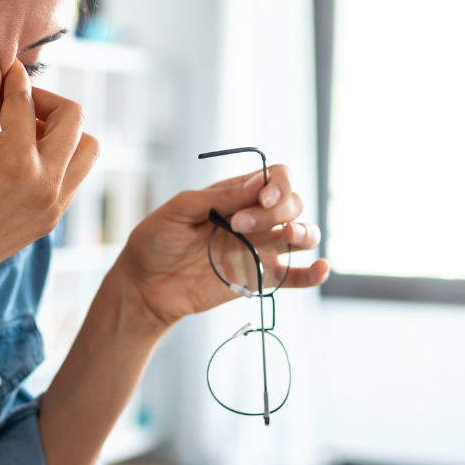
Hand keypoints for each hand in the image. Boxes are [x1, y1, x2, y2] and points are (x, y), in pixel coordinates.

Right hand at [0, 48, 98, 296]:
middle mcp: (46, 184)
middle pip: (74, 117)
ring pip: (87, 148)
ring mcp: (54, 205)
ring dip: (63, 131)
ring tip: (24, 133)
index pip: (26, 100)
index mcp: (17, 162)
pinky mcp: (52, 219)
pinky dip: (59, 157)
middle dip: (46, 100)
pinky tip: (22, 159)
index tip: (1, 67)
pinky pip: (74, 176)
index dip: (11, 76)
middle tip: (15, 103)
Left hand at [114, 165, 328, 328]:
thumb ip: (218, 197)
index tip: (261, 197)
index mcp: (236, 195)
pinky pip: (295, 276)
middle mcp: (254, 219)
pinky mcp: (258, 278)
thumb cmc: (155, 242)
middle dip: (276, 210)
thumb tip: (257, 184)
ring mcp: (259, 249)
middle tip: (239, 225)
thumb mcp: (178, 211)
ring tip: (288, 236)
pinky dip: (313, 273)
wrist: (144, 285)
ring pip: (302, 234)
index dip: (278, 184)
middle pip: (292, 203)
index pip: (276, 178)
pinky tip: (320, 269)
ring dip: (304, 231)